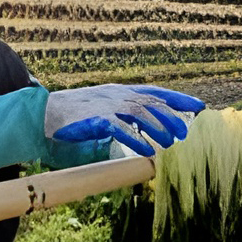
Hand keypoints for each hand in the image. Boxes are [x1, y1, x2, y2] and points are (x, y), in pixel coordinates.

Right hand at [45, 84, 205, 155]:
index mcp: (119, 93)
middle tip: (186, 133)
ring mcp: (105, 105)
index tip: (199, 106)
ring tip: (171, 143)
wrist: (42, 116)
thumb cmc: (73, 119)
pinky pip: (120, 128)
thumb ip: (123, 122)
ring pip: (140, 112)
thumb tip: (145, 138)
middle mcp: (116, 95)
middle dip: (172, 115)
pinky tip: (146, 150)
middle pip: (152, 101)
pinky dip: (134, 138)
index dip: (178, 98)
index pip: (155, 92)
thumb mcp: (103, 116)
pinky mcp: (95, 119)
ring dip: (158, 127)